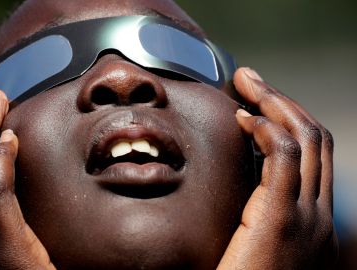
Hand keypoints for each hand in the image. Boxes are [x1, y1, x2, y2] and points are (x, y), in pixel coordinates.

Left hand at [218, 68, 337, 268]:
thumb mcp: (255, 248)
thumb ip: (254, 217)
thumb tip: (236, 186)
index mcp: (311, 220)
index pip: (312, 155)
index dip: (287, 120)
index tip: (255, 103)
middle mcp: (318, 214)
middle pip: (314, 138)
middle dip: (282, 100)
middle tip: (250, 79)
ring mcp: (306, 216)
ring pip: (305, 139)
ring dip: (275, 103)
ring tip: (246, 84)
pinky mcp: (281, 218)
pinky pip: (283, 156)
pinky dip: (265, 129)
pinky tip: (242, 117)